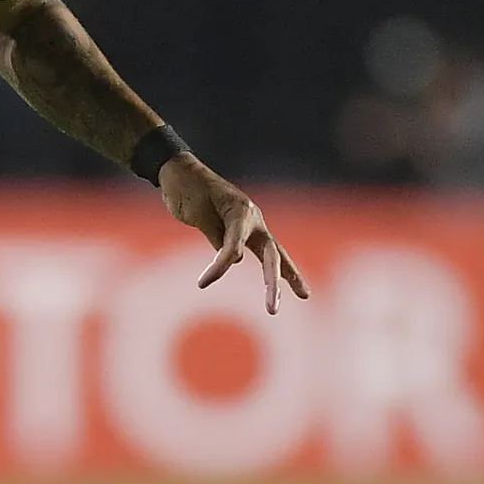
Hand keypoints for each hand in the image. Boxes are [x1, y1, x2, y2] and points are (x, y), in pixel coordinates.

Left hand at [158, 156, 309, 313]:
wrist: (179, 173)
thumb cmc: (186, 189)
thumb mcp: (198, 213)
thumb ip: (218, 236)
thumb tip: (238, 260)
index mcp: (241, 211)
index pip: (235, 245)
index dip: (220, 266)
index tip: (202, 283)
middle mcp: (252, 218)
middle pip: (271, 254)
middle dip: (274, 283)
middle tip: (273, 310)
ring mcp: (250, 225)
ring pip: (273, 254)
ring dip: (284, 277)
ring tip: (304, 296)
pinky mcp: (242, 231)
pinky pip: (260, 253)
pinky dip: (270, 270)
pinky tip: (277, 285)